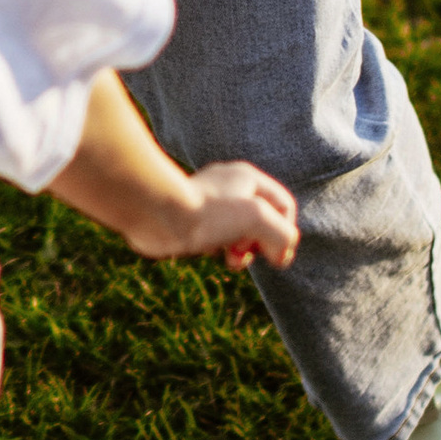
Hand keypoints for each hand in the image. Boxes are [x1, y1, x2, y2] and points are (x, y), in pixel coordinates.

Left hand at [132, 164, 300, 271]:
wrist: (155, 214)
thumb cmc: (206, 212)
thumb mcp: (257, 219)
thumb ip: (281, 234)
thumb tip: (280, 254)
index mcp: (248, 178)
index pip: (284, 206)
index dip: (285, 233)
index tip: (276, 256)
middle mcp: (230, 187)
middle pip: (262, 221)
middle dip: (261, 244)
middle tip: (248, 255)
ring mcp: (210, 204)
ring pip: (239, 232)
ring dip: (241, 252)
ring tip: (232, 260)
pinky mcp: (192, 220)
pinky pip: (217, 238)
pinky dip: (219, 250)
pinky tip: (210, 253)